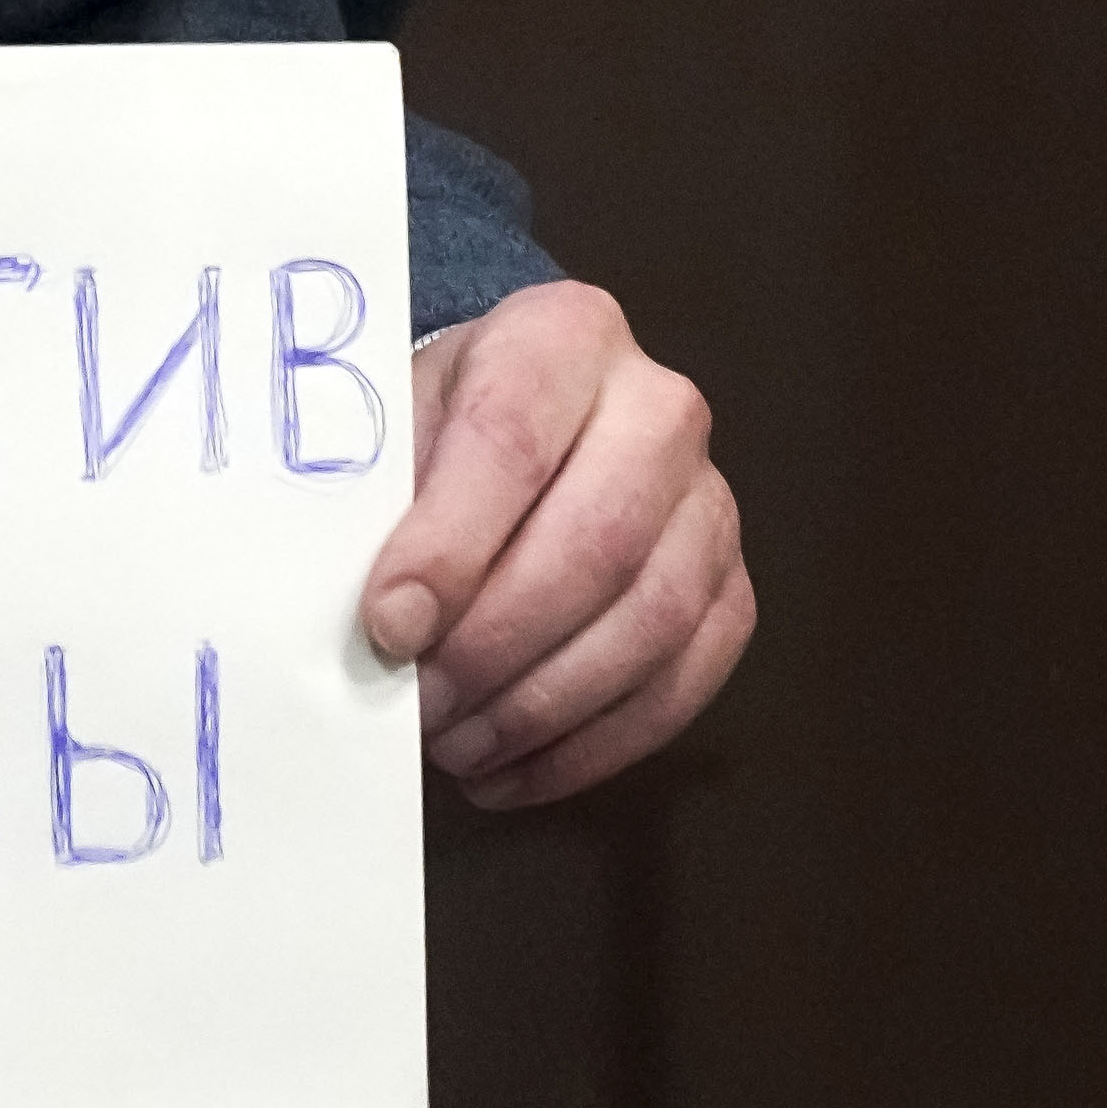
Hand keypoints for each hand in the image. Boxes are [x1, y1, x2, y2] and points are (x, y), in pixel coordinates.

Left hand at [357, 280, 750, 810]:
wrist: (519, 419)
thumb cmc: (438, 432)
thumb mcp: (394, 429)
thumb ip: (381, 509)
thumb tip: (375, 630)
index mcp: (563, 336)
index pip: (512, 438)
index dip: (449, 545)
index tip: (387, 626)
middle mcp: (660, 408)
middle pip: (597, 541)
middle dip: (497, 644)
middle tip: (421, 705)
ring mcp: (710, 503)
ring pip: (649, 622)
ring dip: (543, 708)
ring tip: (456, 746)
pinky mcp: (731, 589)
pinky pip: (681, 684)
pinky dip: (591, 747)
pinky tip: (512, 771)